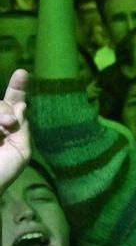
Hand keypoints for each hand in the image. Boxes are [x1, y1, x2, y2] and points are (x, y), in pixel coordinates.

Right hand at [0, 70, 31, 193]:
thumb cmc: (2, 173)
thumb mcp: (21, 151)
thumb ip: (22, 128)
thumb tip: (21, 105)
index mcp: (6, 130)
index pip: (13, 105)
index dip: (17, 88)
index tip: (22, 73)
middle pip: (2, 104)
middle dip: (6, 110)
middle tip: (7, 125)